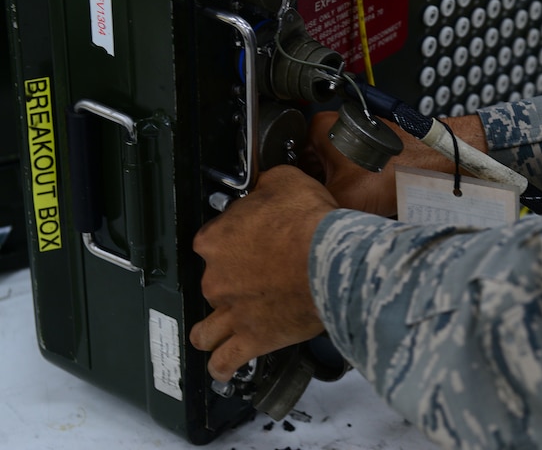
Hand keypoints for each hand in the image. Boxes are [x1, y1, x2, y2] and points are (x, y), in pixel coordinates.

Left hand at [189, 165, 336, 381]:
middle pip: (210, 282)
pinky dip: (221, 365)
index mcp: (216, 239)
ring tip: (219, 330)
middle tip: (254, 278)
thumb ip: (267, 186)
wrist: (330, 259)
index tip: (247, 238)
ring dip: (211, 330)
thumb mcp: (285, 181)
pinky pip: (225, 360)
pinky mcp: (253, 338)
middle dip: (228, 282)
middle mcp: (216, 277)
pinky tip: (222, 366)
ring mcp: (232, 311)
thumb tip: (266, 185)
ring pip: (206, 329)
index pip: (211, 239)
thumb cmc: (310, 223)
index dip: (231, 238)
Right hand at [305, 110, 489, 217]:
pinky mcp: (370, 149)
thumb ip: (311, 207)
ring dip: (336, 192)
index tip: (302, 206)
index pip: (290, 163)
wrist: (436, 165)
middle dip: (318, 192)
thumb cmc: (400, 168)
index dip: (296, 189)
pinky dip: (353, 188)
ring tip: (349, 204)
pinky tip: (362, 200)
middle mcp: (335, 128)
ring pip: (331, 175)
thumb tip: (295, 222)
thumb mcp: (343, 196)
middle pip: (311, 170)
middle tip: (328, 209)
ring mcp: (353, 138)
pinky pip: (350, 173)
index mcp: (318, 128)